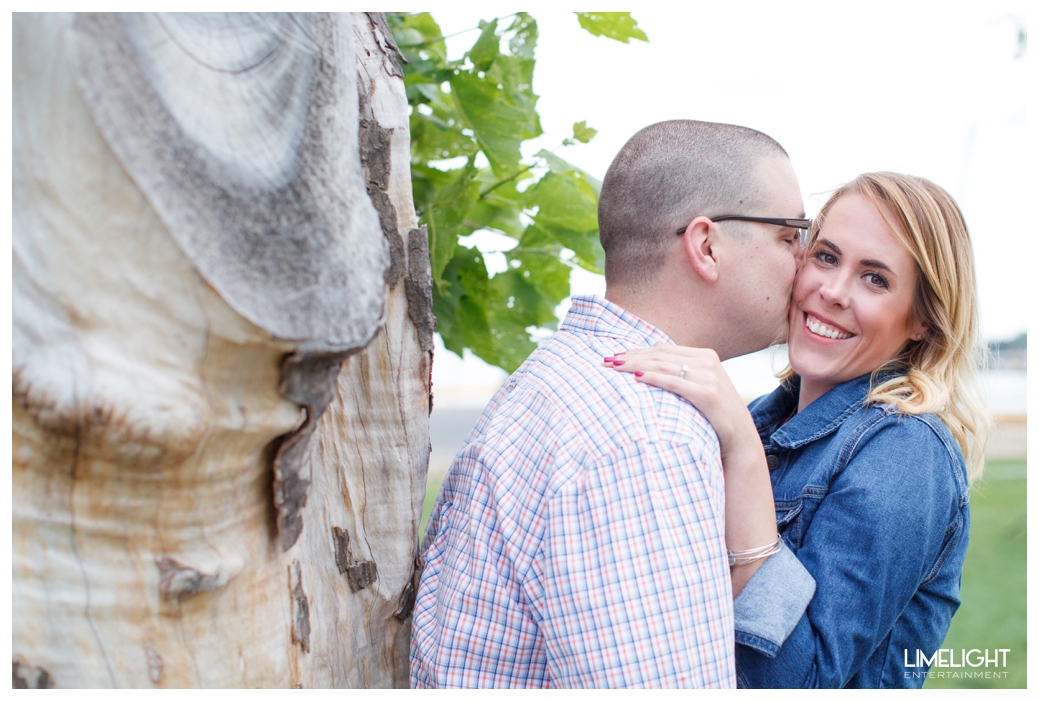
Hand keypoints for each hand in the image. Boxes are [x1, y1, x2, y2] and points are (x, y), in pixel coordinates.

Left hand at [604, 345, 756, 460]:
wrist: (739, 438)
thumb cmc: (713, 415)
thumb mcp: (699, 387)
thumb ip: (681, 374)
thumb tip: (647, 369)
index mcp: (705, 355)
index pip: (662, 348)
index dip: (636, 351)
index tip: (614, 356)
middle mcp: (708, 361)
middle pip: (660, 354)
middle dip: (630, 357)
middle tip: (606, 361)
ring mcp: (709, 376)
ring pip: (664, 365)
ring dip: (635, 365)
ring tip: (614, 368)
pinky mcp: (708, 393)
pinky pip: (674, 382)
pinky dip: (654, 377)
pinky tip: (636, 377)